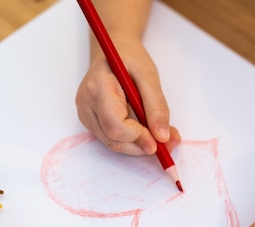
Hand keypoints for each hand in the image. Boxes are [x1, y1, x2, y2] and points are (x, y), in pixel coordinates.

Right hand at [76, 37, 180, 154]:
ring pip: (114, 143)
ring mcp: (87, 115)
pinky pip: (113, 139)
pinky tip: (147, 132)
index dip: (138, 136)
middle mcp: (87, 105)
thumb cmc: (129, 59)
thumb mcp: (148, 76)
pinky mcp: (92, 122)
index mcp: (97, 88)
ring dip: (140, 146)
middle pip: (113, 139)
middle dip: (142, 144)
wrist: (113, 52)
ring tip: (161, 137)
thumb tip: (162, 136)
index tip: (160, 140)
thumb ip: (156, 107)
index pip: (115, 125)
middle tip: (168, 143)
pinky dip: (133, 141)